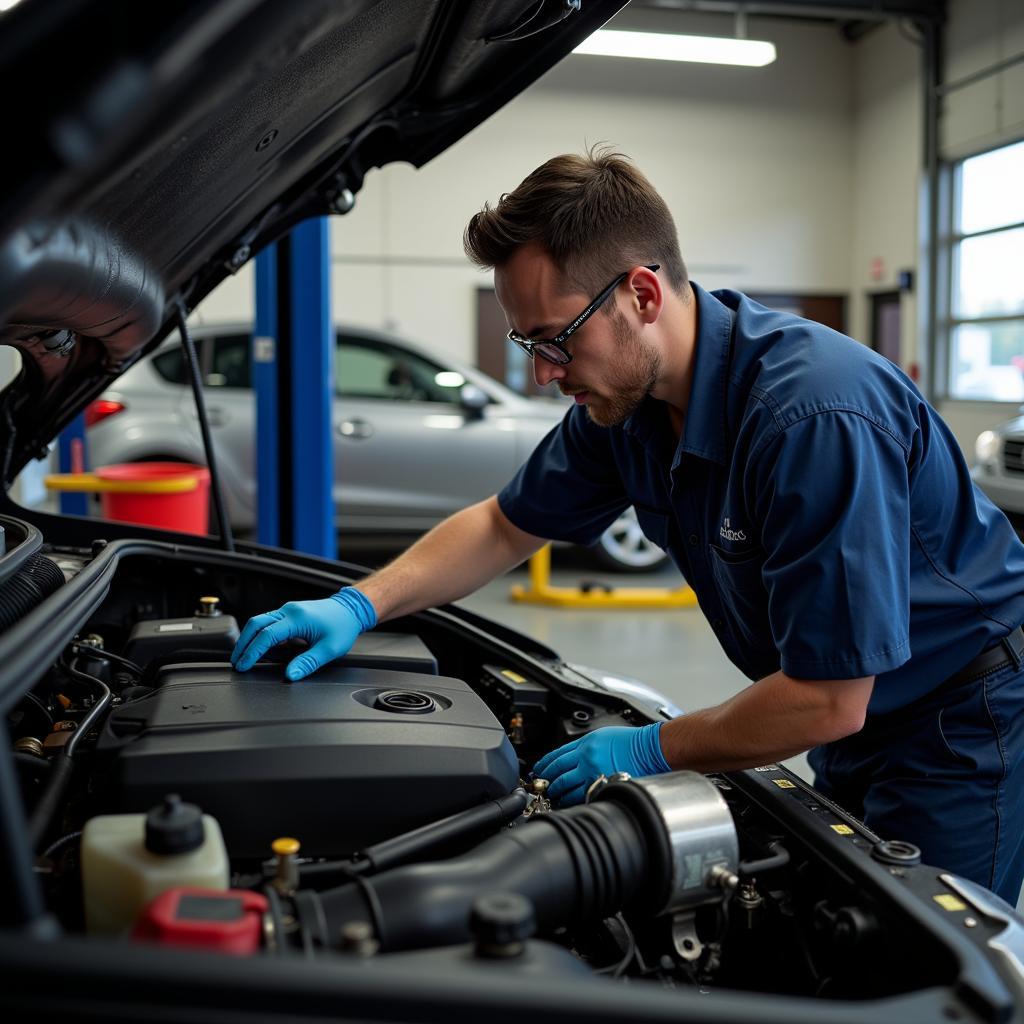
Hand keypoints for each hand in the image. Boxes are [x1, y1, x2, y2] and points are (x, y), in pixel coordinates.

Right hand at [231, 587, 376, 680]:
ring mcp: (288, 610)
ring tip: (246, 658)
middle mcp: (289, 611)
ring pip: (260, 622)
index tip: (243, 665)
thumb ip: (308, 663)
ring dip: (251, 639)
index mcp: (297, 618)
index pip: (266, 635)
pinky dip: (263, 636)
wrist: (352, 609)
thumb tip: (290, 675)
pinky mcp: (290, 613)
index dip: (252, 652)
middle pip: (255, 624)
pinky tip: (265, 650)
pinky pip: (270, 623)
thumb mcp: (329, 649)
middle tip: (237, 661)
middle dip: (243, 644)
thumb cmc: (343, 626)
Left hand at [532, 723, 670, 805]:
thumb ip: (581, 747)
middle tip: (541, 787)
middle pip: (558, 773)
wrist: (648, 749)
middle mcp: (587, 759)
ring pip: (568, 787)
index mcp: (584, 744)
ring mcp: (595, 774)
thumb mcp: (600, 736)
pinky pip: (583, 796)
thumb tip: (567, 759)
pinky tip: (568, 801)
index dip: (544, 764)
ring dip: (558, 793)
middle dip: (547, 781)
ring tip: (552, 796)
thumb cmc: (629, 741)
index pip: (556, 756)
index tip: (539, 770)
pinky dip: (573, 800)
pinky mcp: (604, 786)